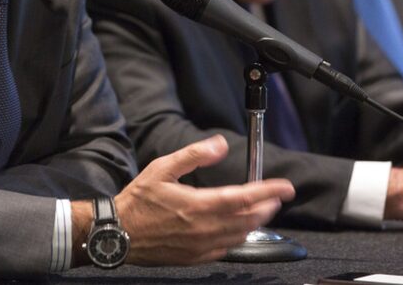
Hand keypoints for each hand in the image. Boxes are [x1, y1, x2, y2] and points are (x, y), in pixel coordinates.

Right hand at [114, 135, 293, 264]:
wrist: (118, 233)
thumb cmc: (138, 201)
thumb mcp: (162, 168)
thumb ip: (193, 155)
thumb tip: (218, 145)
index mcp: (197, 204)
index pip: (243, 198)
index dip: (268, 191)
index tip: (284, 187)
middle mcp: (203, 228)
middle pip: (248, 219)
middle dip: (266, 207)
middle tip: (276, 197)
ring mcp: (201, 246)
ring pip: (240, 235)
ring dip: (255, 222)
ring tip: (262, 210)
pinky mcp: (195, 257)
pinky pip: (226, 249)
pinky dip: (238, 237)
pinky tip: (238, 229)